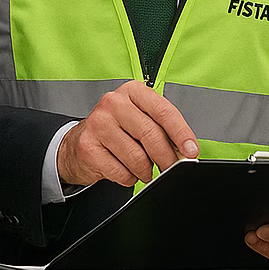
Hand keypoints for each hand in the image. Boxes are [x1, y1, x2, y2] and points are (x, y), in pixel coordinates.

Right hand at [56, 80, 199, 187]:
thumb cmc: (117, 130)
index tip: (192, 151)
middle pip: (151, 135)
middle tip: (171, 168)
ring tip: (144, 169)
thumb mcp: (140, 119)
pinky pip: (121, 172)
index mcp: (133, 91)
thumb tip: (186, 150)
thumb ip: (163, 129)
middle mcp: (113, 103)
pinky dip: (129, 178)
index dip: (181, 133)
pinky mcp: (88, 147)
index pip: (163, 111)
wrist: (76, 144)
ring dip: (147, 171)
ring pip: (137, 158)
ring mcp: (98, 124)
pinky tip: (126, 171)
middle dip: (167, 158)